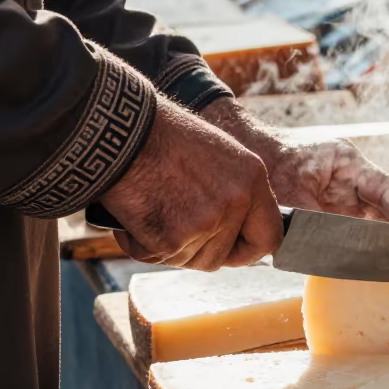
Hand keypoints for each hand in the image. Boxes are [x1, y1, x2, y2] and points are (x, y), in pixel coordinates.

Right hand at [100, 96, 282, 269]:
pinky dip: (137, 242)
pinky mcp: (170, 239)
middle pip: (219, 257)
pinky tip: (131, 213)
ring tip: (149, 207)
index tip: (232, 252)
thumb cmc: (162, 136)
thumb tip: (238, 229)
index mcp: (253, 179)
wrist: (119, 128)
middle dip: (195, 250)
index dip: (248, 251)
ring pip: (187, 261)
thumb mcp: (216, 155)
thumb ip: (233, 192)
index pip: (269, 238)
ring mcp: (205, 224)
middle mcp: (235, 203)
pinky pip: (154, 257)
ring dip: (165, 245)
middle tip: (170, 226)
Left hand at [200, 98, 388, 231]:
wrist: (242, 153)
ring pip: (388, 216)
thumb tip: (338, 254)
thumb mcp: (288, 194)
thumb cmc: (264, 166)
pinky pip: (369, 227)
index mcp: (348, 162)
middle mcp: (355, 177)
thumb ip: (315, 224)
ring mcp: (349, 192)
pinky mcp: (341, 208)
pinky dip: (386, 243)